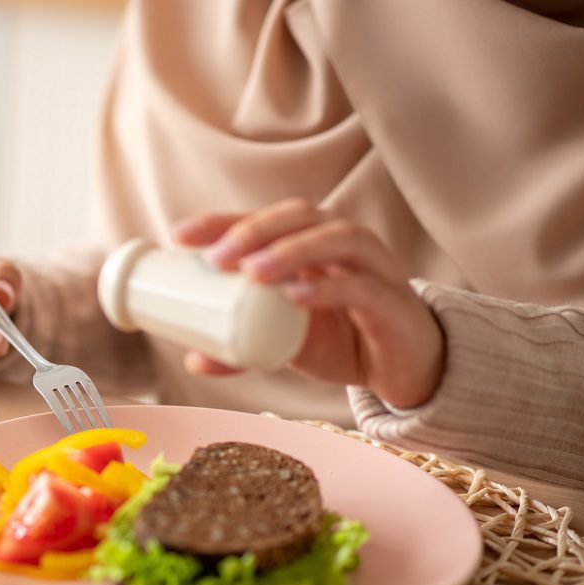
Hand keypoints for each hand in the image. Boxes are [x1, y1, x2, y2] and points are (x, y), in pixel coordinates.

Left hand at [171, 199, 443, 407]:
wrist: (404, 368)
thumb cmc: (345, 338)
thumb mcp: (286, 343)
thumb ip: (244, 349)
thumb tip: (194, 360)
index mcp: (312, 244)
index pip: (265, 219)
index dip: (223, 221)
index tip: (179, 237)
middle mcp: (343, 244)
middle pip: (300, 216)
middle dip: (254, 230)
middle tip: (215, 258)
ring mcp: (372, 269)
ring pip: (335, 240)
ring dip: (290, 251)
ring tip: (251, 272)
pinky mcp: (392, 303)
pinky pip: (361, 287)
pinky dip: (327, 288)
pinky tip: (296, 296)